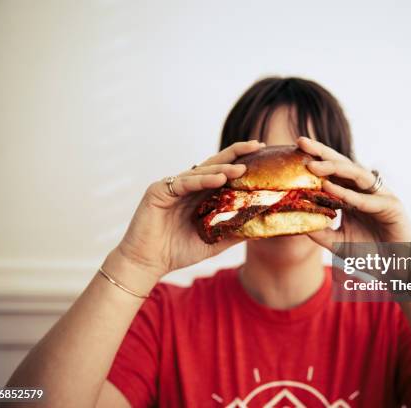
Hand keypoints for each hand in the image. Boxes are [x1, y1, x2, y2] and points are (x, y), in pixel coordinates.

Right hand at [115, 140, 264, 277]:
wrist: (147, 264)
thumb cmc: (177, 252)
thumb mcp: (213, 242)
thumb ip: (233, 232)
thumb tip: (261, 229)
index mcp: (199, 195)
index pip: (223, 173)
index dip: (241, 162)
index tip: (263, 153)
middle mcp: (187, 186)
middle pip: (215, 165)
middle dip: (237, 154)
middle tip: (258, 145)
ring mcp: (173, 187)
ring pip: (201, 172)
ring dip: (222, 169)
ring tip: (242, 168)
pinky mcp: (159, 191)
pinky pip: (184, 182)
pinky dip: (201, 180)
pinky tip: (219, 178)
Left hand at [296, 137, 410, 248]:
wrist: (396, 271)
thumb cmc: (369, 254)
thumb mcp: (337, 243)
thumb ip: (320, 231)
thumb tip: (297, 220)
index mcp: (354, 194)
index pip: (333, 172)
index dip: (316, 160)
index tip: (294, 150)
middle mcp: (367, 191)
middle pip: (343, 165)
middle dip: (322, 153)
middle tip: (301, 142)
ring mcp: (380, 196)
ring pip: (357, 175)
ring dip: (334, 168)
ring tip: (313, 165)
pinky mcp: (392, 207)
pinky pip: (367, 200)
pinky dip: (349, 195)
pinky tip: (330, 189)